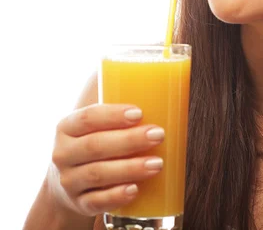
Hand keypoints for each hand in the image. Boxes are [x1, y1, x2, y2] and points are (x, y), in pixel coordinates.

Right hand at [48, 104, 164, 215]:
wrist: (69, 185)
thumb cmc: (94, 145)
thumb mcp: (95, 126)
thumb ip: (119, 113)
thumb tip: (162, 94)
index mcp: (67, 128)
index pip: (88, 118)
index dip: (113, 115)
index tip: (139, 113)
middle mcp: (64, 154)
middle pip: (95, 145)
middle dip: (130, 140)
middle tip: (158, 135)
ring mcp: (69, 181)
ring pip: (98, 174)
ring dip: (130, 168)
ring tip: (157, 164)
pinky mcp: (79, 204)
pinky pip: (96, 201)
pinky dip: (116, 196)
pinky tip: (135, 190)